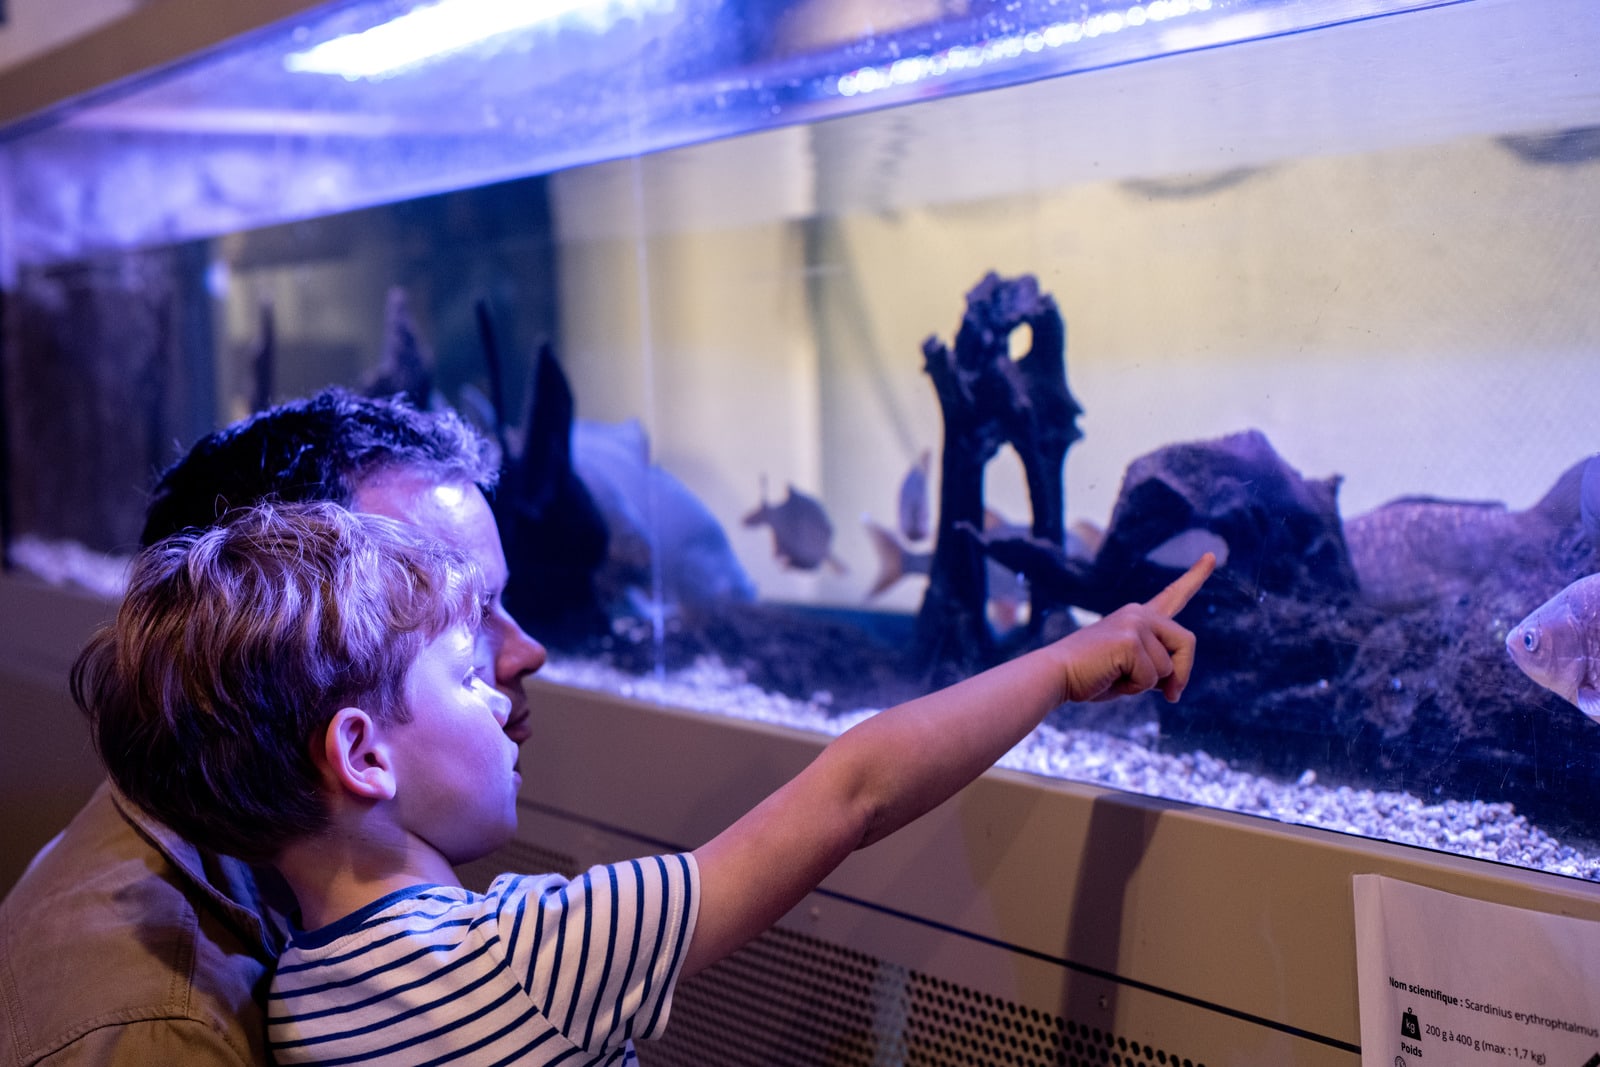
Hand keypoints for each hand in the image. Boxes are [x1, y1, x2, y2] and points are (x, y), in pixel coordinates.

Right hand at [1054, 553, 1213, 703]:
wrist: (1055, 674)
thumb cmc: (1089, 676)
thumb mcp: (1131, 671)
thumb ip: (1157, 670)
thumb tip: (1175, 687)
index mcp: (1139, 616)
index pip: (1174, 595)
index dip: (1196, 577)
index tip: (1213, 556)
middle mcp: (1139, 613)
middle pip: (1187, 642)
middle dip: (1182, 673)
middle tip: (1170, 697)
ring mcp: (1135, 623)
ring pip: (1168, 667)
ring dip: (1146, 684)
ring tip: (1114, 676)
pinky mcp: (1130, 639)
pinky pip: (1151, 677)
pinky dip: (1134, 688)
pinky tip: (1110, 676)